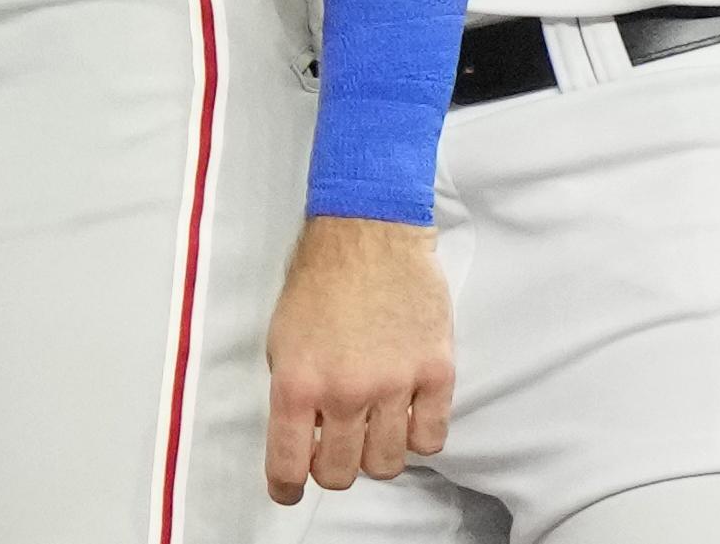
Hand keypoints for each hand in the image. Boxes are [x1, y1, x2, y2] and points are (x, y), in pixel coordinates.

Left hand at [264, 214, 451, 505]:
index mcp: (299, 381)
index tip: (289, 490)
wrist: (369, 230)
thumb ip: (294, 389)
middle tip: (334, 449)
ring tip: (372, 428)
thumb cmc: (321, 277)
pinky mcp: (436, 373)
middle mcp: (346, 391)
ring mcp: (395, 384)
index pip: (289, 463)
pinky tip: (407, 416)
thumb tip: (304, 434)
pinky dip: (418, 437)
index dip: (287, 486)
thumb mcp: (282, 335)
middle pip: (342, 473)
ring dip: (377, 454)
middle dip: (334, 468)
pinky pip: (432, 439)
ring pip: (389, 463)